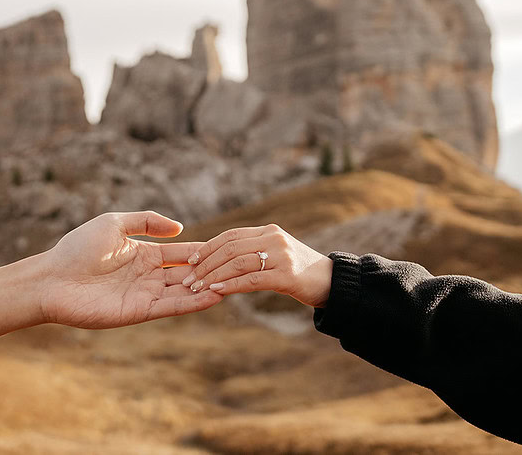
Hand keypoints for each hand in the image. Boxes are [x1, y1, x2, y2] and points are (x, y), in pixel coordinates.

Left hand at [38, 211, 222, 327]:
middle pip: (187, 273)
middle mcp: (148, 276)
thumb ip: (146, 221)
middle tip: (240, 267)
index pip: (181, 252)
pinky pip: (171, 307)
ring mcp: (144, 295)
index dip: (203, 251)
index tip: (228, 248)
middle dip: (210, 271)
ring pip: (184, 292)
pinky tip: (213, 297)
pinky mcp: (138, 312)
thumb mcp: (114, 224)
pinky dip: (192, 303)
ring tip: (234, 283)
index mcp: (144, 254)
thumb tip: (179, 227)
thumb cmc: (77, 248)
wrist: (51, 279)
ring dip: (206, 288)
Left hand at [181, 224, 332, 307]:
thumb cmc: (300, 272)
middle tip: (188, 279)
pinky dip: (231, 285)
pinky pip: (252, 279)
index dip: (208, 247)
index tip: (191, 260)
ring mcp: (281, 255)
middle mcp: (274, 238)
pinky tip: (216, 291)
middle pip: (230, 248)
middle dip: (206, 264)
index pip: (230, 235)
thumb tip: (221, 259)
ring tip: (196, 288)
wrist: (333, 282)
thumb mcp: (276, 254)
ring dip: (213, 276)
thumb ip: (254, 251)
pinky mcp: (287, 275)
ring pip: (237, 263)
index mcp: (268, 231)